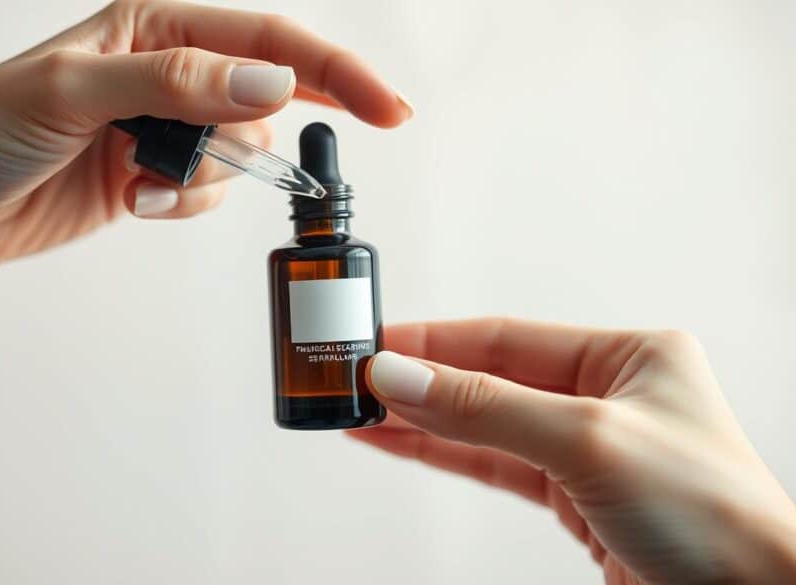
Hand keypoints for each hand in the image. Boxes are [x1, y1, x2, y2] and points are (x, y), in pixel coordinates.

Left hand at [0, 0, 409, 280]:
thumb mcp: (76, 94)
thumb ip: (178, 85)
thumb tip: (270, 86)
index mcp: (154, 24)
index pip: (266, 40)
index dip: (334, 73)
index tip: (388, 109)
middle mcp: (165, 69)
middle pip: (262, 102)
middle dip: (243, 144)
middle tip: (192, 166)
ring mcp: (159, 127)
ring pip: (237, 156)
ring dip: (201, 182)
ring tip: (136, 185)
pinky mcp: (148, 176)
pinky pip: (205, 194)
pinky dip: (180, 206)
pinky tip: (131, 203)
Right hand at [348, 319, 795, 584]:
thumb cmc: (716, 519)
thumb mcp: (589, 442)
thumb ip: (487, 410)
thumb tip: (402, 379)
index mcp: (629, 357)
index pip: (505, 337)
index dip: (433, 342)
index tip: (373, 345)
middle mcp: (607, 396)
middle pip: (489, 379)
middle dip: (419, 382)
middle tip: (352, 378)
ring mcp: (588, 448)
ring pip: (485, 424)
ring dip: (422, 420)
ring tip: (357, 412)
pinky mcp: (575, 498)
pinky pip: (496, 465)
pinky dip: (446, 455)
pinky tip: (401, 443)